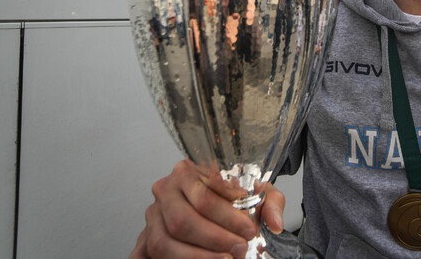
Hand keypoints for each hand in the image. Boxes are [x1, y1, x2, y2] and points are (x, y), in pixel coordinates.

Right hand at [130, 159, 284, 258]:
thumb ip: (271, 203)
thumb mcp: (257, 192)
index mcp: (189, 171)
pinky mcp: (145, 237)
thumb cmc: (234, 196)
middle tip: (240, 248)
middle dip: (214, 239)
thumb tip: (275, 223)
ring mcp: (153, 214)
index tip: (249, 229)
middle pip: (183, 220)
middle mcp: (166, 189)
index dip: (228, 216)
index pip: (205, 194)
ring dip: (197, 256)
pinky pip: (151, 253)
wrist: (215, 204)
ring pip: (166, 241)